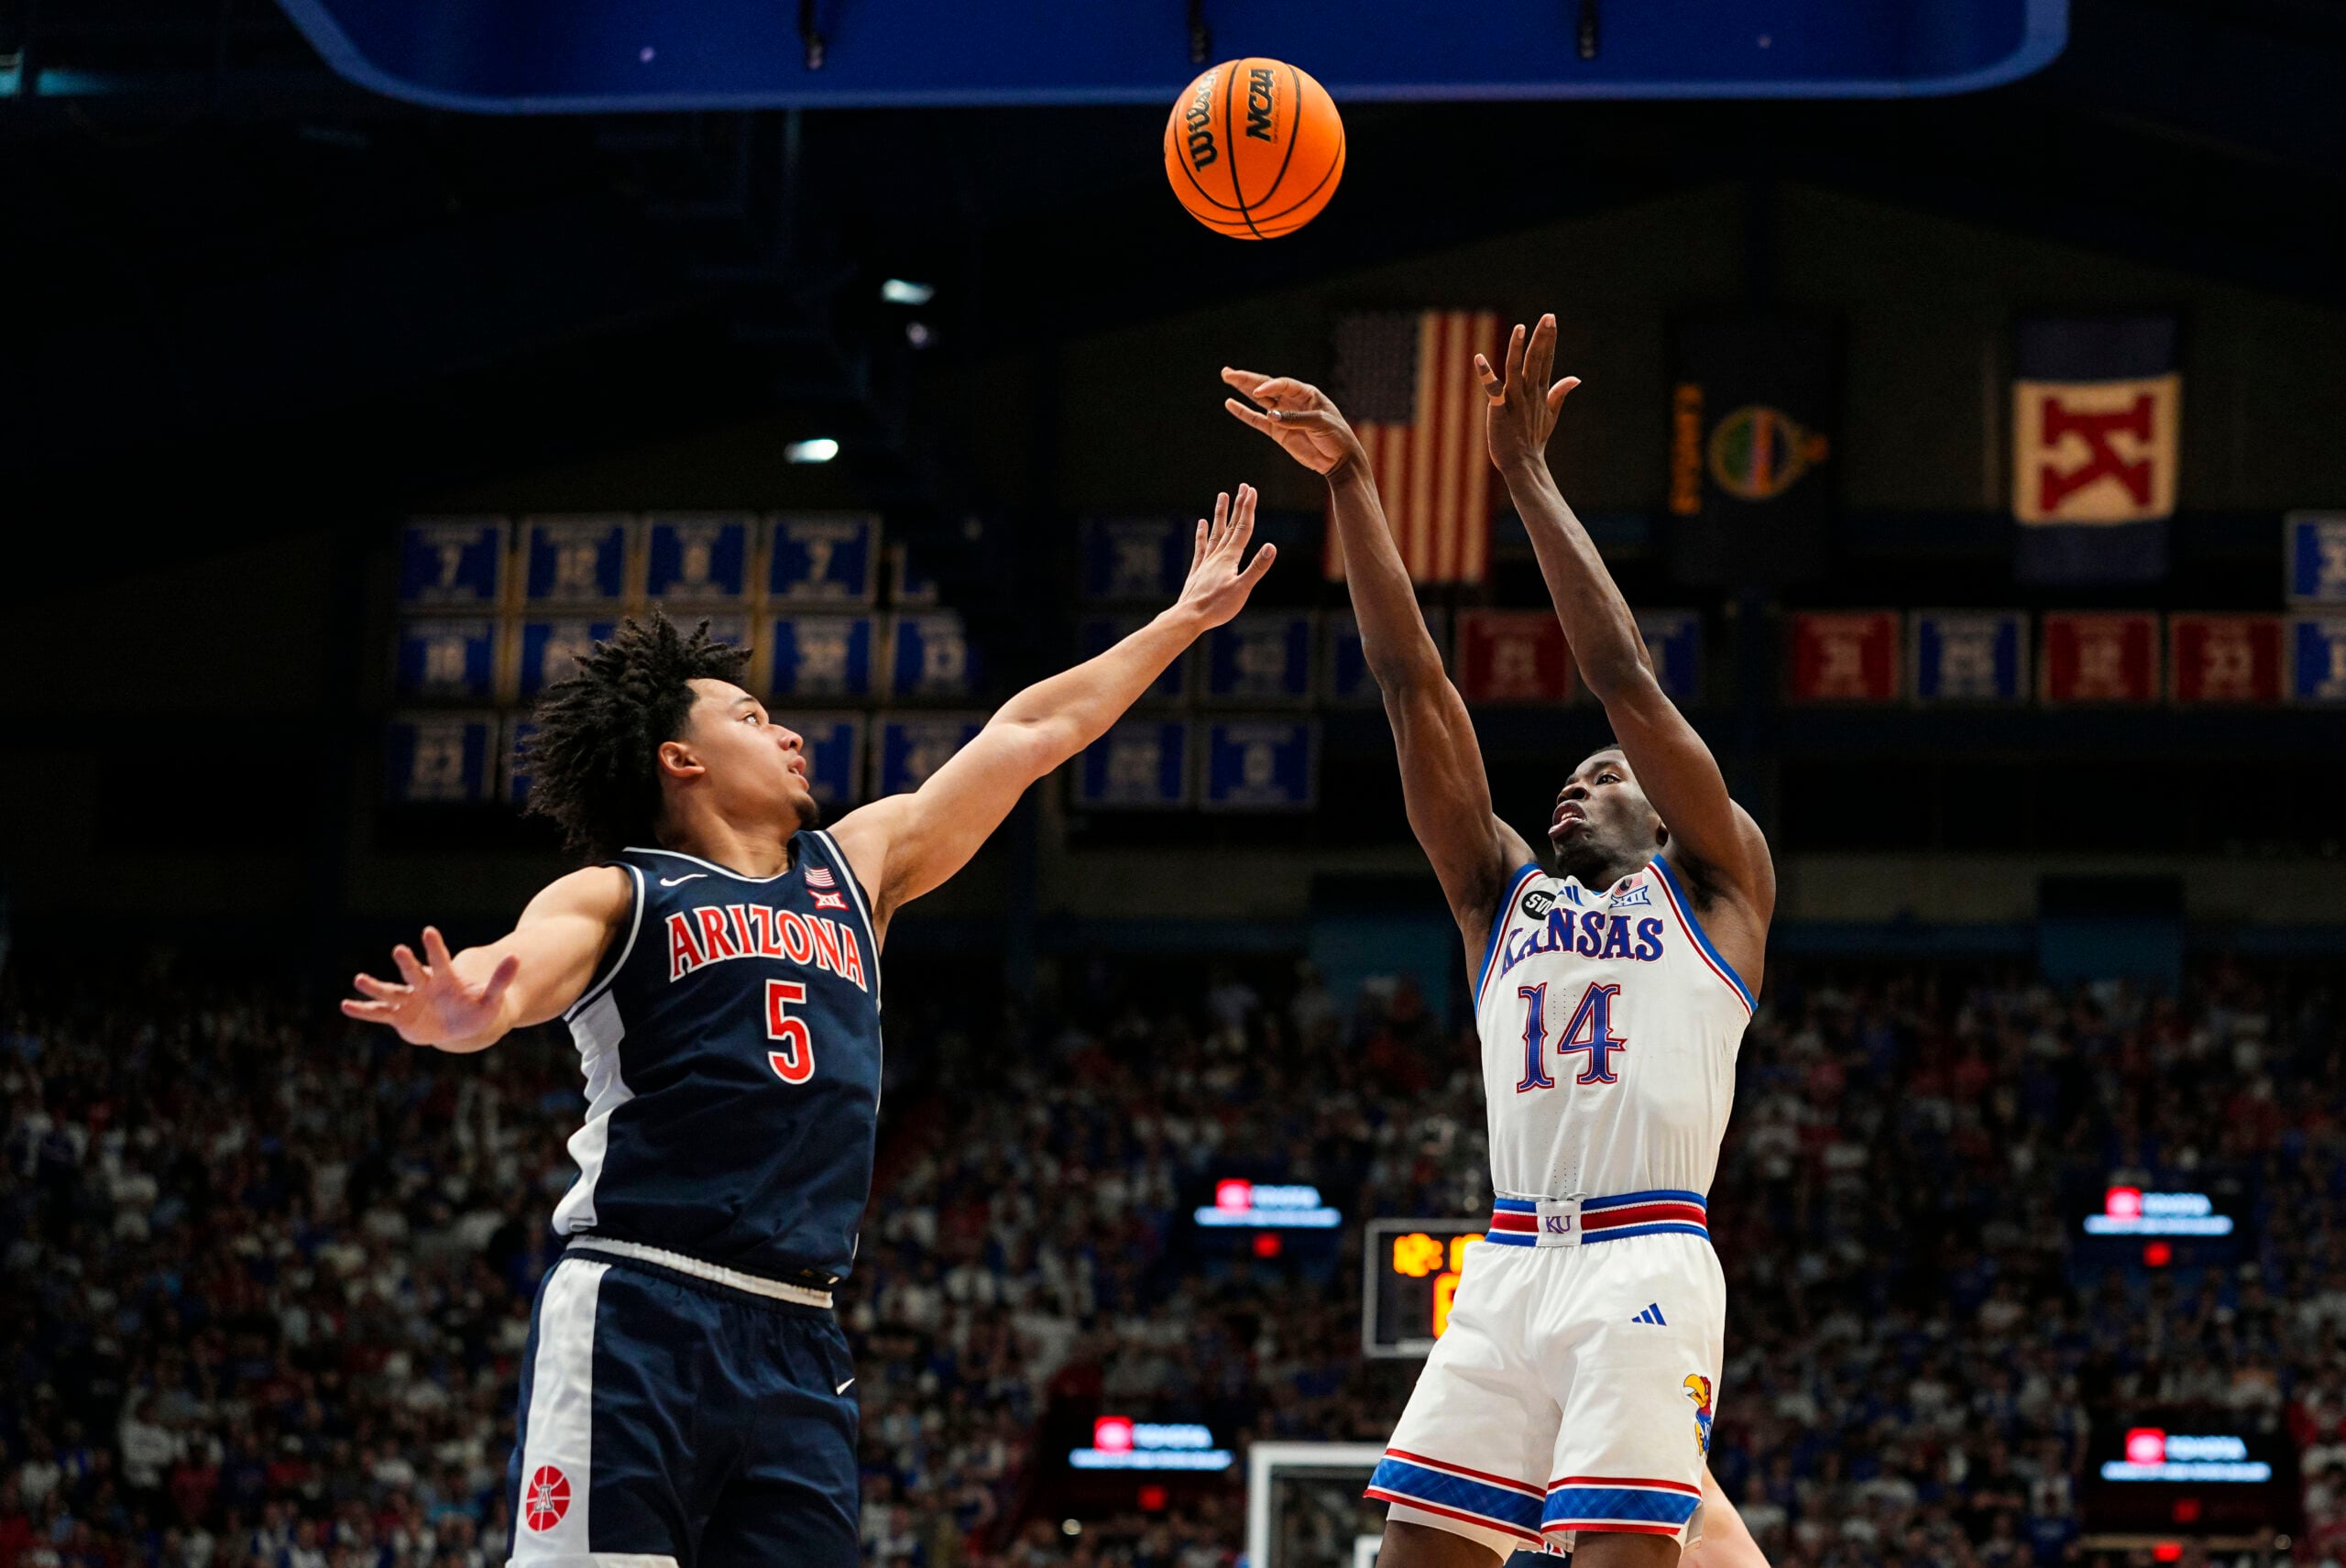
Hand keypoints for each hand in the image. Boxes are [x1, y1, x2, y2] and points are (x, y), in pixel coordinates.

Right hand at [341, 927, 518, 1047]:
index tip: (428, 930)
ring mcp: (409, 999)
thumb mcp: (492, 997)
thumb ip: (501, 979)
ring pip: (391, 991)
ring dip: (376, 986)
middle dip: (407, 962)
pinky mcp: (399, 1016)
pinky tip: (345, 1005)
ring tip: (359, 978)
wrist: (461, 1024)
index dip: (434, 947)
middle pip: (414, 972)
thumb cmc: (477, 1008)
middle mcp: (424, 985)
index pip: (440, 960)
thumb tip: (517, 957)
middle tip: (399, 950)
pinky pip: (379, 1012)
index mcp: (445, 979)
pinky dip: (363, 1009)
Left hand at [1169, 484, 1276, 630]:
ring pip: (1216, 532)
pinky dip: (1202, 534)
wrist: (1189, 617)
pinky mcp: (1198, 571)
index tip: (1252, 491)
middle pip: (1231, 526)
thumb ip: (1256, 568)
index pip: (1243, 528)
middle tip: (1243, 487)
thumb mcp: (1242, 589)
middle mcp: (1217, 555)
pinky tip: (1201, 523)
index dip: (1248, 509)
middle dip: (1239, 506)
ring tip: (1223, 495)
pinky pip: (1201, 547)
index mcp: (1229, 558)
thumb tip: (1271, 547)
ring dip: (1221, 514)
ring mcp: (1206, 562)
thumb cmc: (1217, 606)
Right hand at [1221, 368, 1365, 476]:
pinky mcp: (1277, 432)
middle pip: (1266, 387)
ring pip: (1259, 400)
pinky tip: (1230, 404)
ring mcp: (1283, 416)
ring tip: (1227, 377)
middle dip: (1247, 379)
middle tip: (1227, 372)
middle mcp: (1292, 401)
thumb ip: (1295, 419)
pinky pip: (1257, 420)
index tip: (1257, 392)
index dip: (1269, 386)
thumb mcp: (1320, 424)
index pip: (1283, 385)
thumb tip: (1270, 414)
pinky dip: (1244, 413)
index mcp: (1307, 394)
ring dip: (1242, 389)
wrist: (1339, 460)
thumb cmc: (1336, 437)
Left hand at [1475, 313, 1580, 475]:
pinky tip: (1478, 358)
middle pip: (1536, 360)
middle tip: (1548, 316)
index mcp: (1540, 392)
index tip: (1551, 319)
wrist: (1522, 464)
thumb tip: (1575, 378)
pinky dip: (1486, 375)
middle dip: (1542, 338)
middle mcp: (1529, 393)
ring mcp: (1514, 401)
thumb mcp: (1550, 414)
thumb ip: (1559, 394)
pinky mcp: (1499, 410)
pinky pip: (1492, 390)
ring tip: (1521, 328)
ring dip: (1518, 349)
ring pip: (1516, 369)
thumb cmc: (1533, 440)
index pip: (1546, 360)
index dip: (1548, 340)